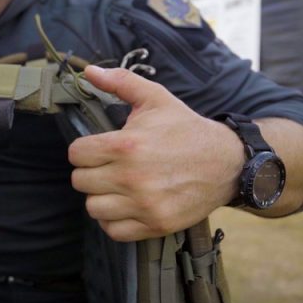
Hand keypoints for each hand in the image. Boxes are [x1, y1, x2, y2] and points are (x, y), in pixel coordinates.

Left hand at [68, 66, 242, 240]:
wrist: (227, 162)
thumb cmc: (186, 129)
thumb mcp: (155, 98)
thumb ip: (120, 82)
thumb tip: (88, 71)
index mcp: (126, 145)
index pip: (75, 154)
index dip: (83, 149)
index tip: (97, 148)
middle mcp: (131, 177)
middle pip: (80, 181)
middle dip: (91, 171)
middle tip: (108, 166)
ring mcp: (144, 204)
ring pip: (93, 208)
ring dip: (100, 197)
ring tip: (115, 186)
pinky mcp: (155, 224)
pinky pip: (114, 231)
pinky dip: (114, 221)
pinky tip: (124, 205)